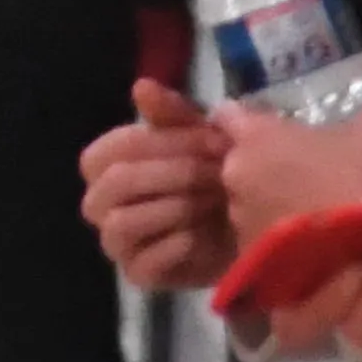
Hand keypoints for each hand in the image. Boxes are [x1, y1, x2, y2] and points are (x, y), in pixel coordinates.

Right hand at [81, 80, 235, 294]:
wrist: (259, 229)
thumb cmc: (222, 176)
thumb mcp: (202, 137)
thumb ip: (171, 113)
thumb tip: (140, 86)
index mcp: (108, 167)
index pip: (106, 152)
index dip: (159, 144)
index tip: (212, 141)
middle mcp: (103, 205)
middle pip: (114, 184)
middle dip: (173, 174)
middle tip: (218, 172)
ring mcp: (119, 242)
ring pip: (121, 223)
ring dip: (174, 208)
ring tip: (214, 203)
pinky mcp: (140, 275)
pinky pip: (142, 262)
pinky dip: (175, 246)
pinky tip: (203, 236)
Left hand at [214, 37, 361, 233]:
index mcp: (257, 136)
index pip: (229, 115)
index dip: (247, 120)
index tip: (275, 129)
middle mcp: (233, 172)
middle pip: (237, 159)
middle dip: (262, 163)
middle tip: (304, 172)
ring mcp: (236, 216)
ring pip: (243, 197)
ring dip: (266, 198)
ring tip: (308, 207)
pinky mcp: (245, 253)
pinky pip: (251, 233)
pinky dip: (271, 231)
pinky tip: (306, 235)